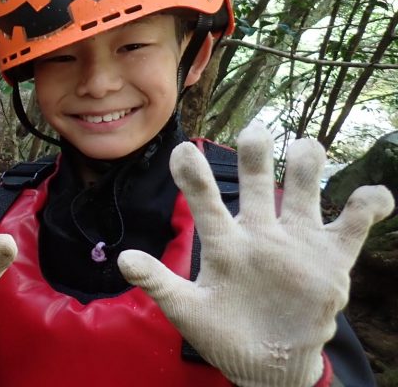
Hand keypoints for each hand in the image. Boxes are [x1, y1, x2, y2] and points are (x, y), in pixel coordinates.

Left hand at [118, 122, 393, 386]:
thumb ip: (158, 283)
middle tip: (253, 132)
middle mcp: (259, 233)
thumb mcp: (186, 309)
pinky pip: (353, 225)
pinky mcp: (331, 259)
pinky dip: (367, 207)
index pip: (206, 202)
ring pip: (304, 191)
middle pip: (257, 183)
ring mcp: (296, 242)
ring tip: (306, 146)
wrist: (266, 362)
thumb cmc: (222, 331)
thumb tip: (122, 260)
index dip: (195, 176)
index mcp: (224, 243)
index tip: (183, 149)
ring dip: (307, 168)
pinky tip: (374, 196)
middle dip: (256, 156)